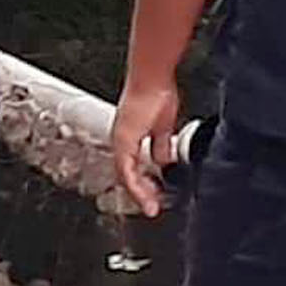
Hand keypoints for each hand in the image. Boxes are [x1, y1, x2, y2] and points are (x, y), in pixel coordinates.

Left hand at [109, 80, 183, 219]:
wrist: (152, 77)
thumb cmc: (157, 91)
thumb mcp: (163, 125)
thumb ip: (161, 144)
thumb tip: (164, 160)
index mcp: (129, 137)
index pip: (132, 168)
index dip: (142, 184)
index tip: (154, 197)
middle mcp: (121, 139)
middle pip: (126, 176)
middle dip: (141, 194)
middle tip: (152, 208)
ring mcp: (120, 139)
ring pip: (125, 176)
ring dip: (138, 193)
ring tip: (150, 207)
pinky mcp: (124, 138)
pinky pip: (126, 169)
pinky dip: (135, 184)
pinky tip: (144, 194)